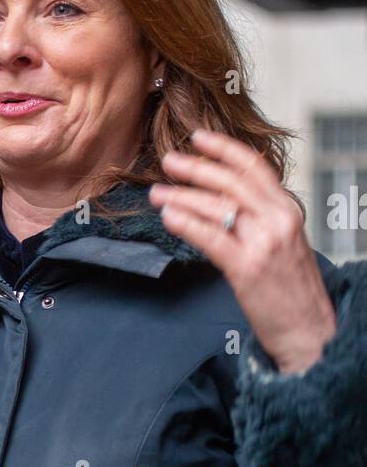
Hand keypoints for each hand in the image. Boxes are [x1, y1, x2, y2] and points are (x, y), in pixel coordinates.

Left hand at [148, 128, 336, 374]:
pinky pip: (211, 237)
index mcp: (287, 210)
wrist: (309, 328)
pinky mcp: (247, 267)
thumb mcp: (285, 243)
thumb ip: (262, 219)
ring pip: (217, 206)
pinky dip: (187, 223)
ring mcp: (264, 242)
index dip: (224, 149)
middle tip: (168, 161)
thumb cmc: (292, 290)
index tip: (198, 138)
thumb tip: (225, 202)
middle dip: (196, 169)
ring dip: (182, 196)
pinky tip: (169, 217)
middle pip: (231, 182)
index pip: (254, 168)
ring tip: (158, 193)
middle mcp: (278, 220)